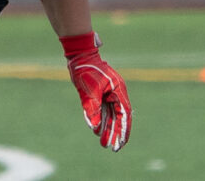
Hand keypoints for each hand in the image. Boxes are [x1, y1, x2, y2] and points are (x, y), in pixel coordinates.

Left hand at [60, 32, 131, 151]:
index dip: (124, 130)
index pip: (125, 114)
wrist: (80, 56)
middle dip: (116, 133)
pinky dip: (100, 120)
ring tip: (104, 144)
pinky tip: (97, 129)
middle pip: (118, 117)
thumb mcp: (90, 91)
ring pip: (110, 115)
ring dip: (108, 129)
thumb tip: (96, 127)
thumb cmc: (87, 70)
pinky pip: (101, 110)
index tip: (121, 143)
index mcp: (118, 90)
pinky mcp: (99, 94)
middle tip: (113, 148)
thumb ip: (93, 109)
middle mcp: (115, 93)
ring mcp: (108, 94)